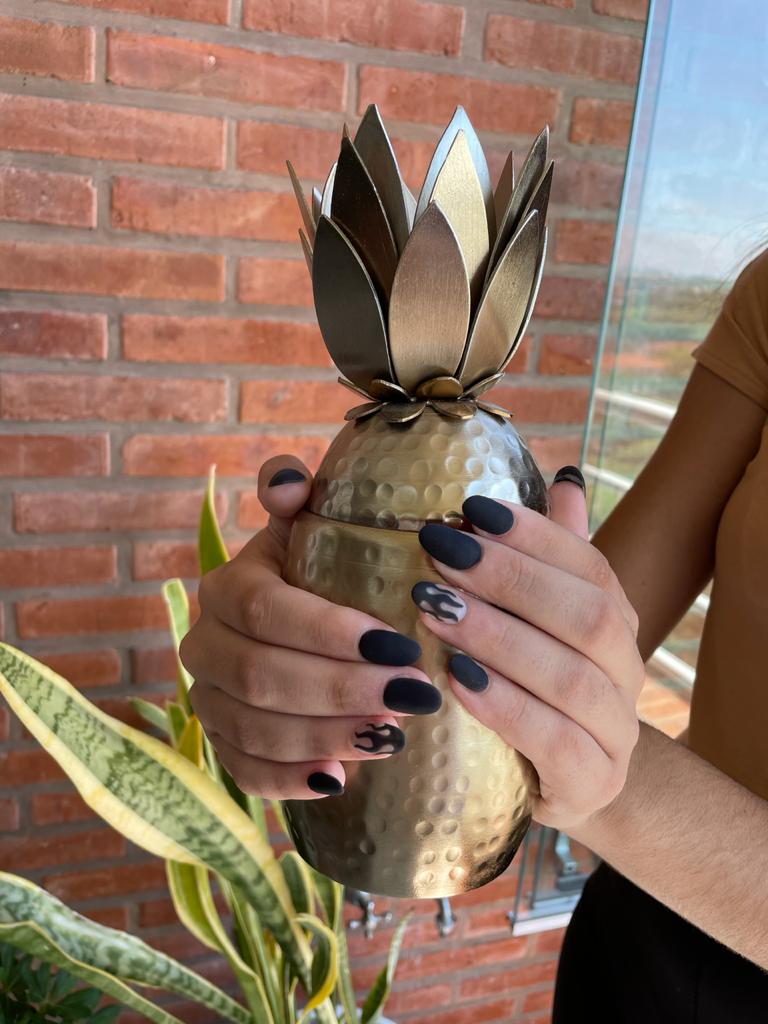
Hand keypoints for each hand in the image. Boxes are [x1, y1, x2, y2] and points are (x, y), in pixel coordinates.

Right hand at [180, 456, 440, 799]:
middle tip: (413, 695)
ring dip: (324, 735)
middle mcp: (205, 644)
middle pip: (260, 675)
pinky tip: (339, 779)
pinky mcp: (224, 745)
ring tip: (392, 735)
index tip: (399, 643)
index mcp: (228, 588)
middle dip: (339, 690)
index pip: (265, 610)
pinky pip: (244, 772)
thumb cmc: (321, 575)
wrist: (302, 630)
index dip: (327, 631)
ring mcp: (209, 699)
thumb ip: (299, 497)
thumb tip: (288, 482)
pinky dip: (290, 780)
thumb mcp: (313, 530)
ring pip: (253, 728)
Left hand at [413, 468, 643, 831]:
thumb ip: (553, 560)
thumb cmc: (539, 691)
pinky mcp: (592, 784)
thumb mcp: (543, 624)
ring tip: (435, 609)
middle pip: (588, 615)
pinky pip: (556, 743)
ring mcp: (617, 732)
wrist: (569, 785)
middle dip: (510, 579)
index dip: (533, 535)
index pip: (589, 566)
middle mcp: (627, 671)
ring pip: (571, 677)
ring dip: (499, 637)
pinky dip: (505, 707)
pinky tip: (456, 679)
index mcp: (616, 622)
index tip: (469, 509)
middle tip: (439, 554)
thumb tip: (563, 483)